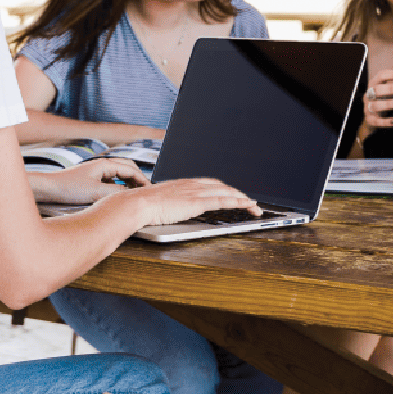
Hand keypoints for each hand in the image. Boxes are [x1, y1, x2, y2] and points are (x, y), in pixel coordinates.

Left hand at [29, 158, 148, 204]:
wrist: (50, 187)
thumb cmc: (69, 188)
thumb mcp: (95, 192)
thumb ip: (115, 192)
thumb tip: (128, 194)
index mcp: (105, 164)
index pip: (131, 169)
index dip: (143, 180)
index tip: (150, 189)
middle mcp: (102, 165)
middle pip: (128, 168)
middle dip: (139, 178)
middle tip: (147, 190)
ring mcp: (97, 170)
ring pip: (120, 173)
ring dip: (130, 181)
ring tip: (136, 192)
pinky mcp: (92, 177)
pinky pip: (112, 178)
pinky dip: (121, 184)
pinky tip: (120, 193)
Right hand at [130, 177, 261, 227]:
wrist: (138, 204)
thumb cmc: (144, 205)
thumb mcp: (160, 201)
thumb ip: (170, 203)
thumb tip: (171, 209)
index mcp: (184, 184)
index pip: (211, 184)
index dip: (225, 189)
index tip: (233, 194)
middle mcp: (192, 184)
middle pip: (222, 186)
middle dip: (237, 193)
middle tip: (248, 202)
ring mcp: (195, 192)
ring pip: (226, 192)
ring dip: (243, 199)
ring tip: (254, 206)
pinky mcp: (196, 202)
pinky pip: (222, 200)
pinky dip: (237, 202)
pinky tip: (246, 205)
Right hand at [361, 70, 392, 131]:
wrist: (374, 118)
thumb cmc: (385, 99)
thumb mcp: (392, 90)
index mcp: (375, 84)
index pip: (381, 75)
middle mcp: (369, 94)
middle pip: (377, 89)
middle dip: (391, 88)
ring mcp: (368, 107)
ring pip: (375, 105)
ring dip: (389, 103)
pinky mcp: (370, 119)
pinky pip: (376, 121)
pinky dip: (386, 121)